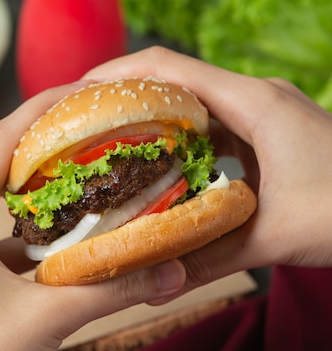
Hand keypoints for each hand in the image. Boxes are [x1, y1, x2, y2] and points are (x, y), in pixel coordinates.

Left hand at [0, 84, 185, 350]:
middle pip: (2, 167)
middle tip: (94, 125)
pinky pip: (5, 242)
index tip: (83, 89)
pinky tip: (73, 237)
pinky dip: (39, 234)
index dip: (41, 109)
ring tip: (90, 173)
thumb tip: (173, 270)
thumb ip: (110, 290)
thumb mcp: (46, 320)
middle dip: (49, 145)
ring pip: (4, 208)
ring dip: (46, 192)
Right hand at [84, 46, 331, 301]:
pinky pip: (213, 126)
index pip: (169, 68)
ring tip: (109, 145)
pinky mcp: (268, 133)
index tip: (75, 93)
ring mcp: (263, 113)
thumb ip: (211, 256)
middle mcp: (255, 97)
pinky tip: (160, 168)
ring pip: (193, 104)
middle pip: (174, 80)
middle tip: (81, 125)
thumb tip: (155, 282)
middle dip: (124, 97)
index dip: (116, 74)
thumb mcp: (276, 236)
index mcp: (253, 102)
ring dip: (152, 120)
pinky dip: (180, 141)